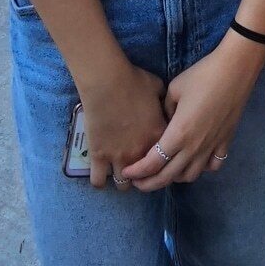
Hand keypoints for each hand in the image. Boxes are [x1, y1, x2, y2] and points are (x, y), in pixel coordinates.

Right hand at [76, 59, 167, 189]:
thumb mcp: (158, 89)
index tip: (155, 157)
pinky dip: (99, 180)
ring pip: (123, 184)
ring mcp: (119, 157)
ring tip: (118, 171)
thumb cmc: (134, 81)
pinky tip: (100, 174)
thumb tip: (166, 104)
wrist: (107, 81)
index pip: (166, 159)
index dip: (161, 159)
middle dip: (143, 175)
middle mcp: (141, 152)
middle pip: (147, 177)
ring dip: (122, 179)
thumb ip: (164, 102)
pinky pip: (98, 181)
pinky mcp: (99, 156)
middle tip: (137, 167)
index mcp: (159, 136)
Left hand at [121, 34, 264, 190]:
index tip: (126, 172)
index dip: (137, 171)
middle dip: (150, 183)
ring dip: (174, 178)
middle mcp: (194, 147)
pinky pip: (212, 166)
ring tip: (165, 170)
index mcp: (178, 134)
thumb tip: (165, 121)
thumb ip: (165, 110)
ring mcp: (212, 147)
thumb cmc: (202, 75)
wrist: (235, 70)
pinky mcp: (225, 142)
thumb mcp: (174, 89)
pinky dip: (201, 169)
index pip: (153, 163)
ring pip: (190, 176)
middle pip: (168, 177)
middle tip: (138, 182)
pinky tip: (195, 161)